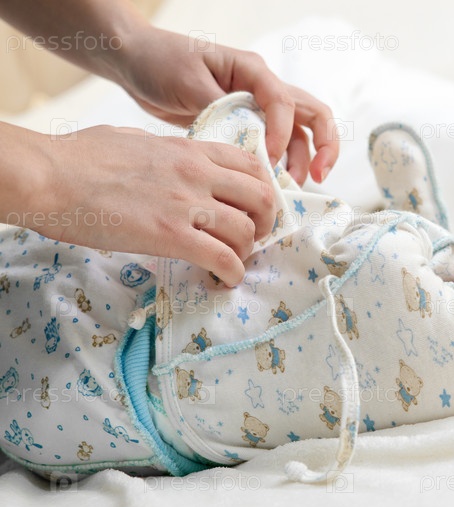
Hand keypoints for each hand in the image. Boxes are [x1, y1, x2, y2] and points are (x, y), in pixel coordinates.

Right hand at [34, 125, 274, 286]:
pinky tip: (224, 281)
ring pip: (246, 231)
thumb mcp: (133, 139)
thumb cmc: (79, 157)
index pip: (251, 166)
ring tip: (232, 263)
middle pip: (261, 198)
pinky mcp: (172, 235)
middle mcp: (198, 173)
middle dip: (265, 223)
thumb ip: (161, 151)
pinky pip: (223, 258)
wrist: (49, 176)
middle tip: (252, 239)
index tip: (254, 208)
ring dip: (245, 253)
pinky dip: (231, 274)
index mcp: (190, 150)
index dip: (261, 191)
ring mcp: (187, 204)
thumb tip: (165, 158)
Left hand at [114, 26, 338, 184]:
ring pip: (297, 135)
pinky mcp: (246, 125)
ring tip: (288, 191)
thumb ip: (219, 108)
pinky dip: (279, 166)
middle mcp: (263, 87)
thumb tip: (244, 141)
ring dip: (301, 162)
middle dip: (324, 146)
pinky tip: (270, 187)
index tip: (268, 161)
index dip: (282, 134)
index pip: (285, 102)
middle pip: (313, 114)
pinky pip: (275, 145)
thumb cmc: (162, 61)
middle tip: (319, 177)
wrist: (139, 62)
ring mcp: (257, 107)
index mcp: (253, 71)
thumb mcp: (188, 81)